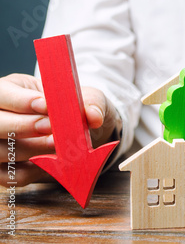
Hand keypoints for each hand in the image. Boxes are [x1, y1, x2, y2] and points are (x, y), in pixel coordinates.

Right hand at [0, 74, 119, 186]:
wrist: (79, 133)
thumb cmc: (76, 109)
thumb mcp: (87, 98)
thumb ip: (91, 103)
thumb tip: (93, 116)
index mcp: (11, 90)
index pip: (1, 93)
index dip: (21, 101)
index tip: (47, 106)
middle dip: (23, 126)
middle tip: (52, 128)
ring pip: (0, 151)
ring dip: (31, 150)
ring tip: (57, 145)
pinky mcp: (5, 170)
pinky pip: (12, 176)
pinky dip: (33, 172)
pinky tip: (52, 162)